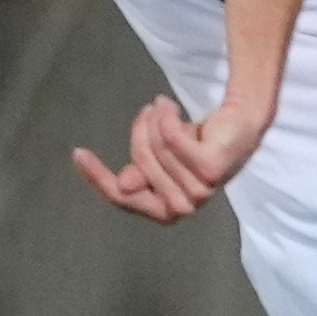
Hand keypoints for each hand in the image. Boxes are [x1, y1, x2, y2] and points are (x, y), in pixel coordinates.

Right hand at [72, 91, 268, 225]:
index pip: (122, 197)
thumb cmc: (197, 144)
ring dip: (155, 121)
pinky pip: (171, 137)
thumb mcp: (160, 159)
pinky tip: (170, 105)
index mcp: (165, 210)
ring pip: (155, 148)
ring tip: (165, 109)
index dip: (98, 177)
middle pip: (138, 163)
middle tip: (148, 112)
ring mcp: (199, 190)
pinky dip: (167, 115)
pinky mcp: (210, 168)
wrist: (238, 123)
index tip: (78, 153)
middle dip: (139, 133)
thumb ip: (140, 172)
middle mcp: (183, 207)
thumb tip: (123, 185)